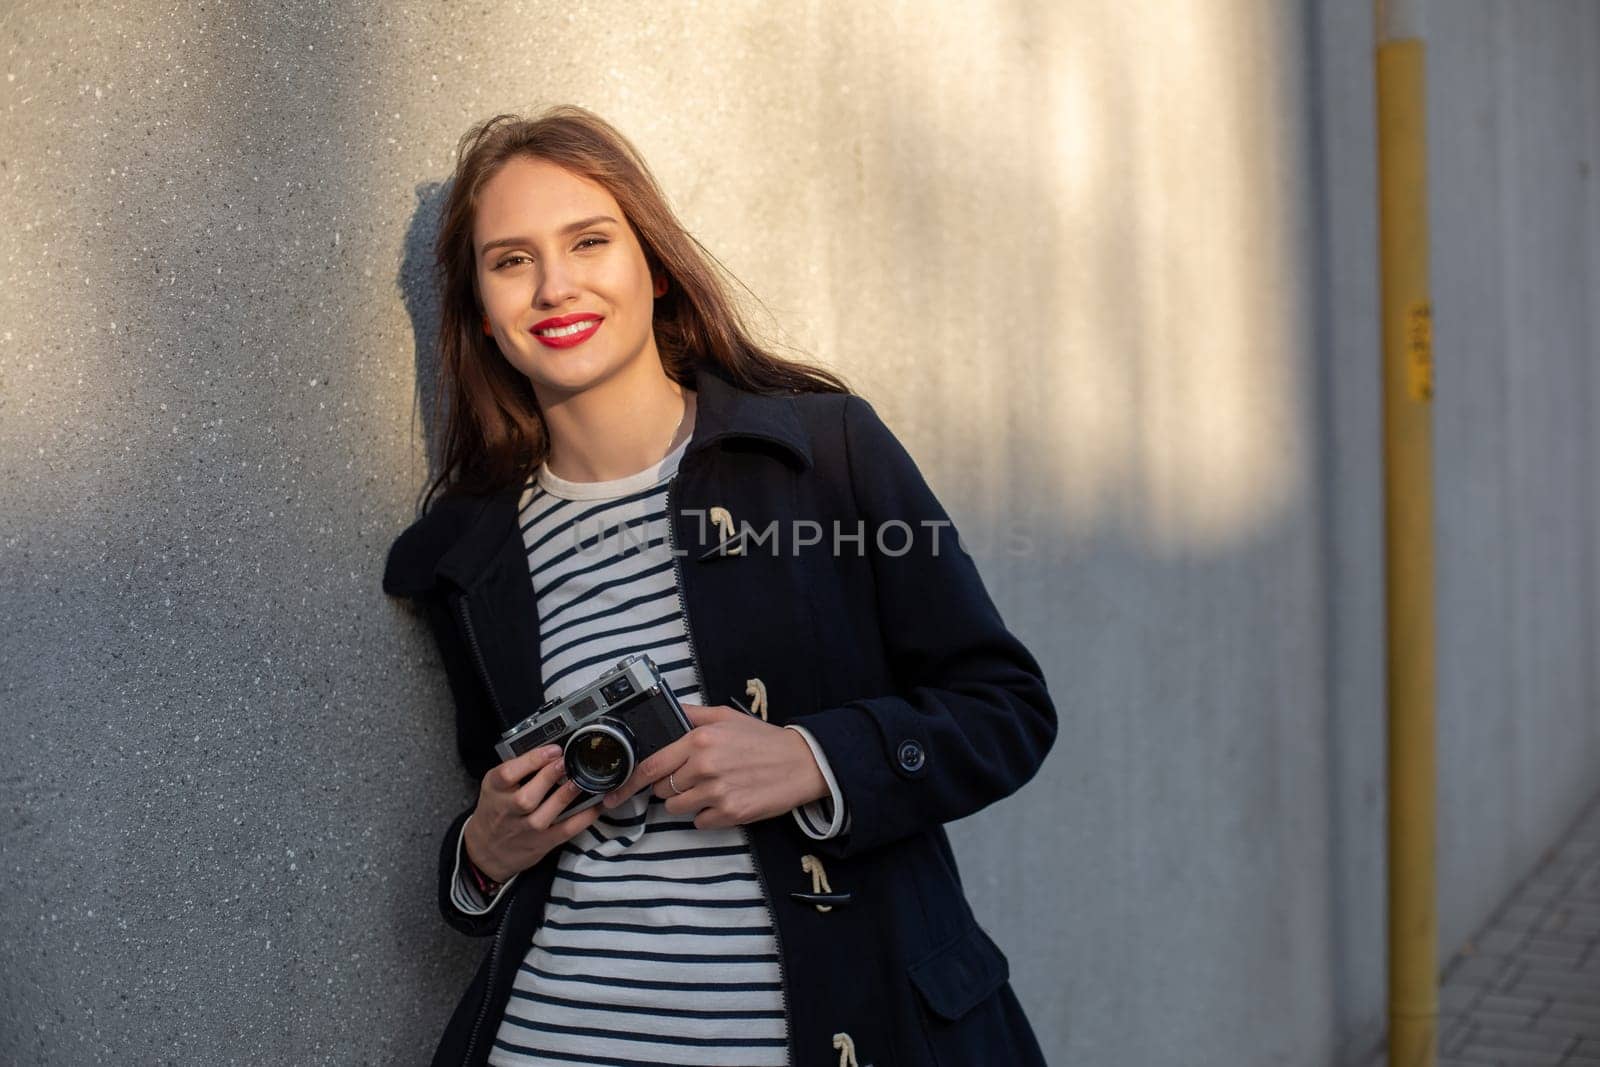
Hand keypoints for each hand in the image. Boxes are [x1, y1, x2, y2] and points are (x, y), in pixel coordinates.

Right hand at [463, 744, 603, 882]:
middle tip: (566, 762)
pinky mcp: (541, 843)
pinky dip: (583, 818)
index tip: (552, 749)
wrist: (487, 849)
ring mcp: (524, 829)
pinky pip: (565, 830)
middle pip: (526, 797)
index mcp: (494, 790)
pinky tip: (595, 805)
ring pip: (545, 815)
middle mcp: (507, 811)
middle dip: (549, 777)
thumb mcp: (496, 786)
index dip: (532, 761)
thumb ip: (517, 770)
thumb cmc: (496, 810)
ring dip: (565, 796)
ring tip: (580, 780)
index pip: (508, 774)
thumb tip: (550, 749)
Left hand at [601, 703, 829, 829]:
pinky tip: (725, 799)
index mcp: (699, 740)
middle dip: (670, 786)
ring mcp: (716, 792)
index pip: (651, 766)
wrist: (802, 764)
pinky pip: (699, 822)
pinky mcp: (729, 814)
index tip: (614, 794)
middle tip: (694, 777)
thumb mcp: (726, 717)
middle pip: (662, 789)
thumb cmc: (763, 740)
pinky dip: (707, 815)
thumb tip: (665, 710)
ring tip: (713, 787)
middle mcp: (704, 766)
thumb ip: (691, 714)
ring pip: (677, 808)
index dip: (629, 783)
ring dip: (687, 802)